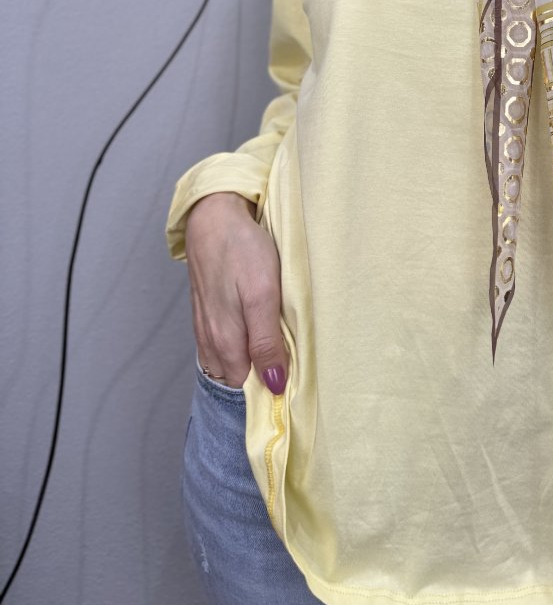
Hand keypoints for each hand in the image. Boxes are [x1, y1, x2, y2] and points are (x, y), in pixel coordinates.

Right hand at [184, 192, 289, 393]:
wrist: (214, 216)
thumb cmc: (242, 251)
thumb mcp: (263, 296)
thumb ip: (266, 342)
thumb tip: (274, 386)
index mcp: (226, 342)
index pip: (248, 388)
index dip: (271, 386)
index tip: (295, 379)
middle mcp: (212, 341)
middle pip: (238, 378)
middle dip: (261, 376)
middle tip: (291, 360)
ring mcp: (205, 327)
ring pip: (228, 362)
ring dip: (250, 362)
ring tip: (275, 347)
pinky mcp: (205, 312)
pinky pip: (220, 344)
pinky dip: (238, 346)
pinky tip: (253, 332)